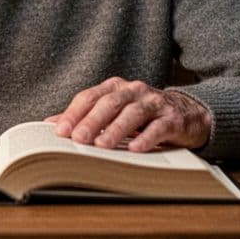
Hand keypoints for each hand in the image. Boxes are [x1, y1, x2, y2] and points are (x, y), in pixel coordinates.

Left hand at [46, 77, 210, 152]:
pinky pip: (158, 128)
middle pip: (110, 103)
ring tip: (102, 145)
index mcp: (115, 88)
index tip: (60, 131)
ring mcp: (155, 103)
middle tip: (78, 139)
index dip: (74, 113)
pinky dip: (145, 138)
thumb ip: (85, 116)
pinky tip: (134, 150)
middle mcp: (134, 91)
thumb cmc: (144, 115)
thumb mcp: (114, 112)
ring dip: (116, 129)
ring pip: (133, 113)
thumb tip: (51, 123)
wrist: (188, 114)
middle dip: (92, 121)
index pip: (90, 96)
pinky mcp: (173, 119)